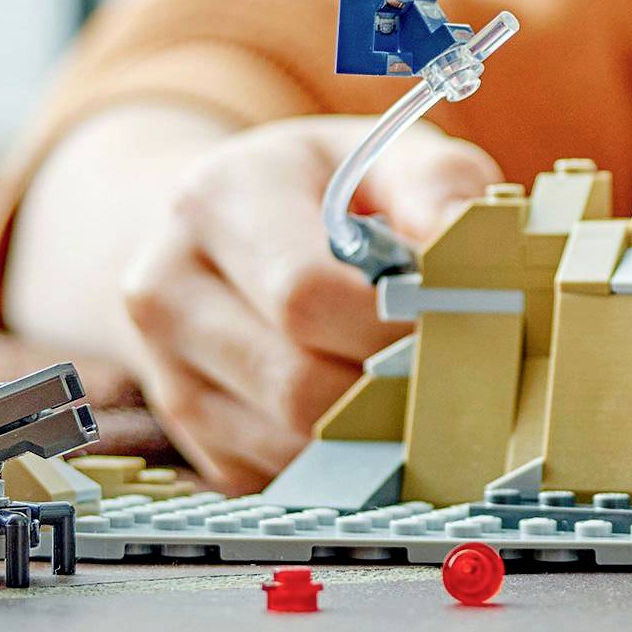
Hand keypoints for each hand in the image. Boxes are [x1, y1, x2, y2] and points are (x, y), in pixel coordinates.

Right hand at [119, 114, 497, 490]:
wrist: (207, 231)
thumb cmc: (314, 193)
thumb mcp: (376, 155)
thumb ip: (434, 183)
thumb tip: (464, 236)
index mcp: (217, 202)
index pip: (307, 295)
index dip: (396, 326)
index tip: (463, 328)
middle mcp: (168, 290)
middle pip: (298, 385)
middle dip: (393, 390)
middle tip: (459, 379)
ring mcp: (168, 372)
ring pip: (290, 445)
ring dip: (374, 438)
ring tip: (427, 401)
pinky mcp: (191, 433)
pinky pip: (280, 476)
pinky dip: (342, 463)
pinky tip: (375, 423)